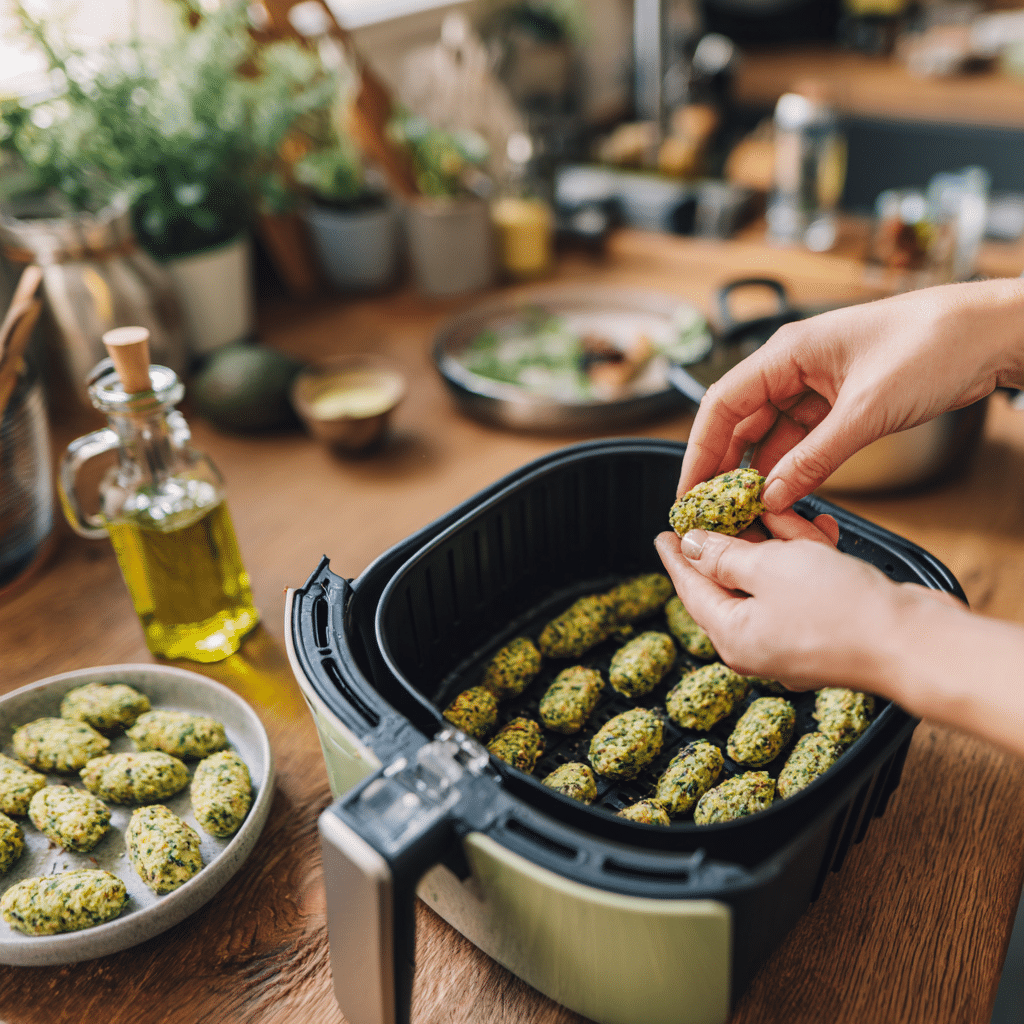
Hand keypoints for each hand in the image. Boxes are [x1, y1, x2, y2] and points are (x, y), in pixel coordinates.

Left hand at [655, 524, 958, 689]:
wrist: (914, 643)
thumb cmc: (838, 609)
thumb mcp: (768, 568)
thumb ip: (724, 556)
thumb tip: (691, 547)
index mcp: (732, 636)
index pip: (690, 589)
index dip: (676, 557)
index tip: (663, 533)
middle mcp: (758, 643)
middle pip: (732, 581)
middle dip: (738, 538)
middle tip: (728, 505)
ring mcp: (794, 639)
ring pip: (773, 578)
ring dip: (779, 540)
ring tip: (783, 507)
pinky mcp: (827, 629)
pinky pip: (803, 586)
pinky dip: (807, 557)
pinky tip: (816, 527)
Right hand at [678, 278, 1023, 510]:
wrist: (994, 332)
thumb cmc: (935, 344)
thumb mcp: (867, 410)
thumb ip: (815, 458)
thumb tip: (773, 496)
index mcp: (787, 352)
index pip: (722, 404)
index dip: (699, 450)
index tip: (688, 491)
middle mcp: (794, 367)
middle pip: (740, 423)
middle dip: (723, 468)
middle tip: (712, 511)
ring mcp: (817, 386)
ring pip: (771, 436)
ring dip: (759, 474)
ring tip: (745, 512)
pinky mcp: (840, 404)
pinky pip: (802, 442)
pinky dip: (792, 469)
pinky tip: (784, 496)